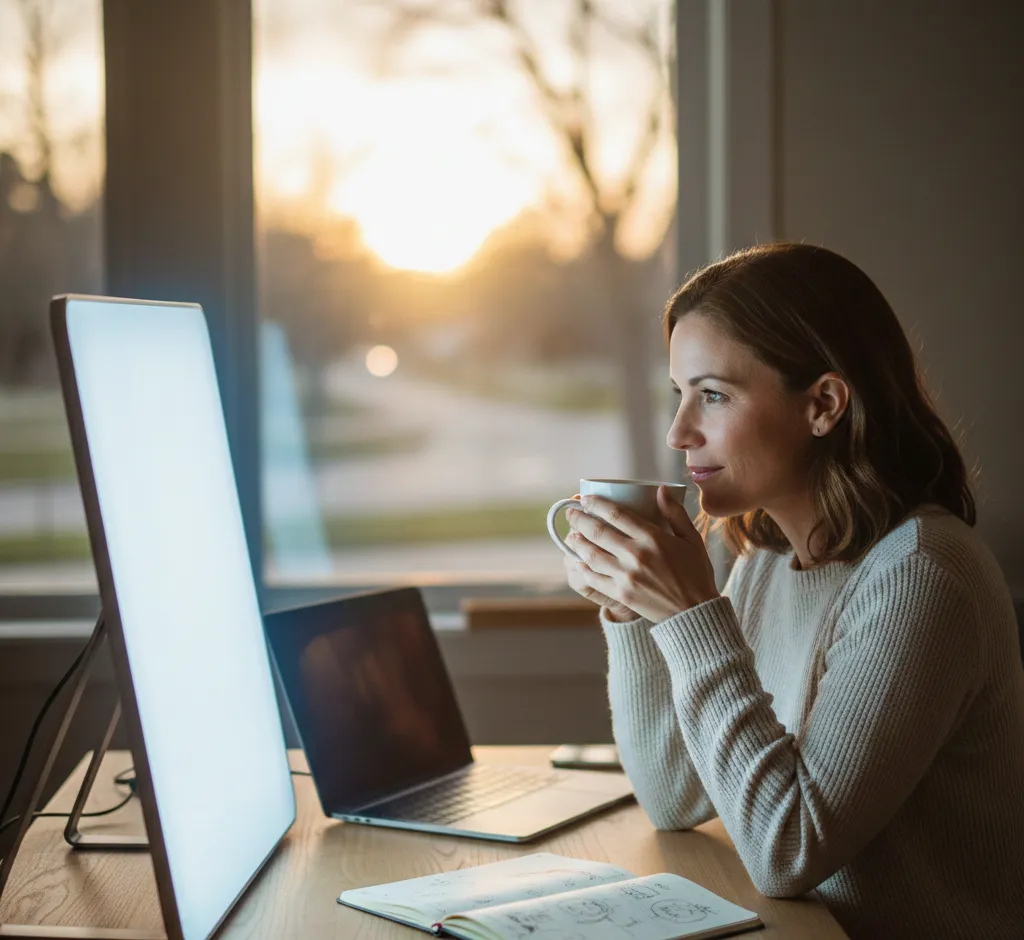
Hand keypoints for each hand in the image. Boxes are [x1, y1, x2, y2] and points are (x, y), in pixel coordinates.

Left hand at [564, 486, 719, 622]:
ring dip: (577, 542)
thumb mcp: (692, 539)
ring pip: (592, 554)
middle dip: (580, 520)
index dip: (597, 504)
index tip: (587, 499)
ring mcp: (627, 576)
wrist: (695, 612)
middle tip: (571, 513)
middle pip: (598, 532)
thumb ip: (675, 513)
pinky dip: (583, 568)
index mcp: (653, 538)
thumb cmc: (696, 573)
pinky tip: (577, 561)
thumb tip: (660, 489)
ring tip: (571, 534)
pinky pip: (594, 578)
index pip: (617, 514)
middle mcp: (637, 555)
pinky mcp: (621, 594)